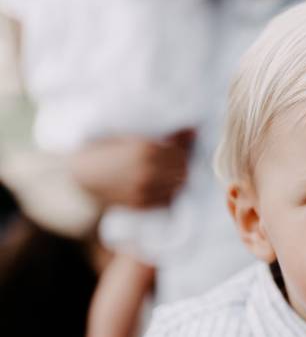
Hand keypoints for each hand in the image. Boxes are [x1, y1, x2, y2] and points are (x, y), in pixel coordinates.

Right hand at [69, 130, 193, 207]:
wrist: (79, 175)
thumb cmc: (104, 149)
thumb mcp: (129, 135)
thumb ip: (165, 134)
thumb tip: (194, 131)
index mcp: (146, 150)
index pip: (181, 154)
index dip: (182, 151)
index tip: (177, 149)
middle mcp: (148, 172)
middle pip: (183, 171)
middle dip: (181, 165)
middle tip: (174, 161)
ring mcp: (144, 190)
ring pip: (178, 186)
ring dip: (177, 179)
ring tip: (167, 172)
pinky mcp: (141, 204)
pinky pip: (167, 199)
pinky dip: (168, 191)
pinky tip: (159, 183)